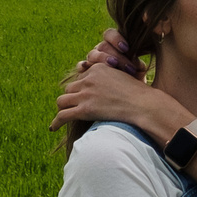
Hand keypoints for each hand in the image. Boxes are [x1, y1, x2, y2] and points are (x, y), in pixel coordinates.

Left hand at [51, 61, 174, 135]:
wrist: (143, 105)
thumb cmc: (140, 94)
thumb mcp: (126, 76)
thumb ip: (114, 76)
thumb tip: (111, 85)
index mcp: (98, 68)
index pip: (81, 77)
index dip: (83, 88)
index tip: (83, 96)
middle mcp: (89, 79)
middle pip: (70, 88)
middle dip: (73, 97)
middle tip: (75, 107)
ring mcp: (85, 94)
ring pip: (62, 101)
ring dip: (64, 108)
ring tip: (65, 115)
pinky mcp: (84, 110)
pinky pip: (62, 115)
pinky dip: (56, 122)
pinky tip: (53, 128)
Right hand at [69, 30, 144, 78]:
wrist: (127, 95)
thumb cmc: (134, 80)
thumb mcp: (139, 71)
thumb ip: (138, 65)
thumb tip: (139, 64)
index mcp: (114, 45)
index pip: (110, 34)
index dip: (116, 38)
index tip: (126, 48)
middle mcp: (102, 51)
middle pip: (103, 45)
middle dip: (115, 55)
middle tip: (126, 66)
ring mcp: (92, 60)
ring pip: (92, 54)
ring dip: (102, 59)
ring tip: (113, 66)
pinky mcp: (85, 72)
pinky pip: (80, 66)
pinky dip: (82, 65)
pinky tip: (86, 67)